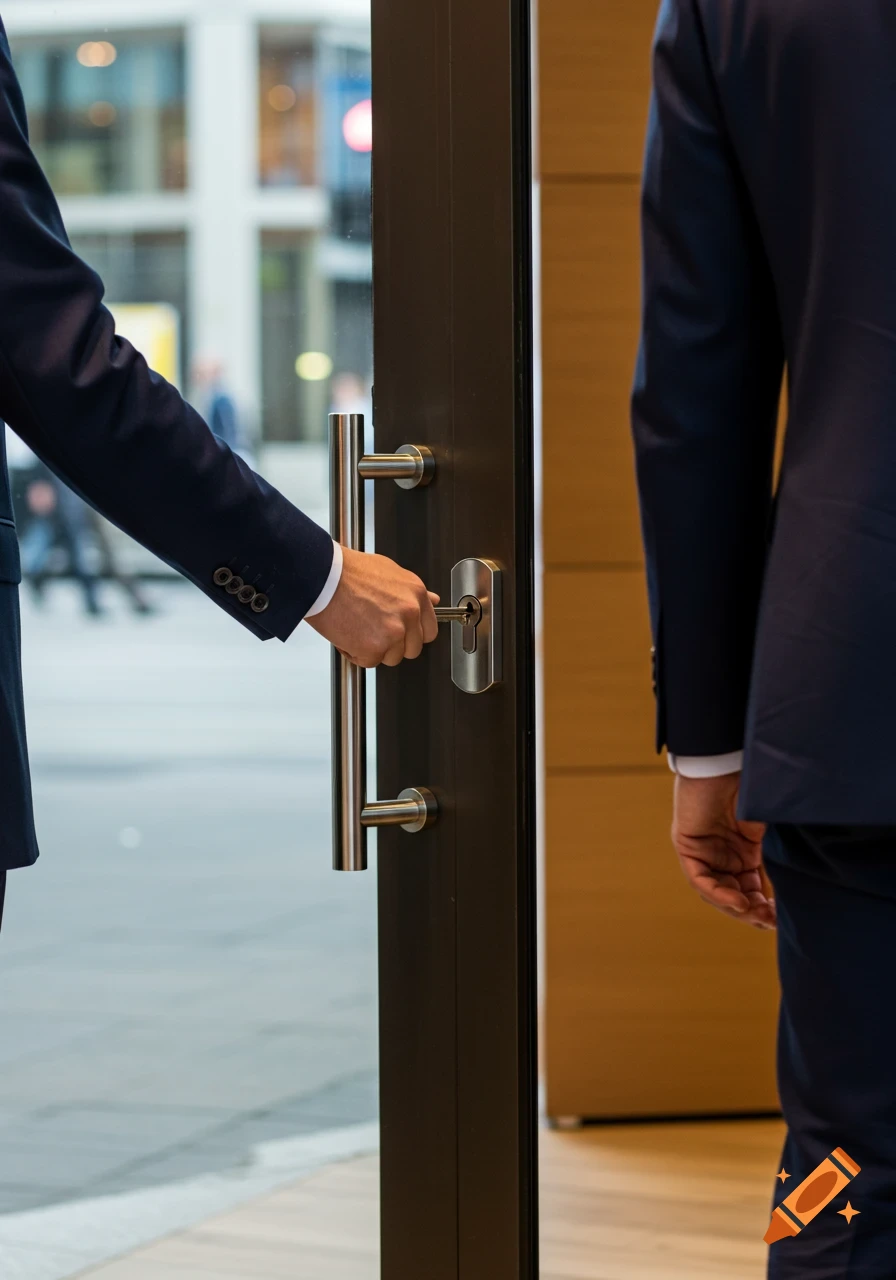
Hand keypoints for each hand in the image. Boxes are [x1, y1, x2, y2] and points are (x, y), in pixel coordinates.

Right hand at [306, 546, 439, 667]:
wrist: (323, 576)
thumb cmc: (349, 572)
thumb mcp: (390, 572)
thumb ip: (411, 593)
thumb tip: (432, 601)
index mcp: (416, 594)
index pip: (429, 630)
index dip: (413, 635)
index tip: (402, 634)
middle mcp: (409, 613)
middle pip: (412, 648)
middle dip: (394, 645)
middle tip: (373, 630)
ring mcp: (394, 632)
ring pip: (391, 657)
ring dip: (374, 649)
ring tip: (358, 628)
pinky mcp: (374, 648)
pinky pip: (368, 661)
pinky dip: (355, 653)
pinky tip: (347, 634)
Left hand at [672, 773, 775, 929]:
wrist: (724, 762)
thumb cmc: (750, 784)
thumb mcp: (767, 824)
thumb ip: (776, 848)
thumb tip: (810, 872)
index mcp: (742, 850)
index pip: (749, 887)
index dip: (762, 905)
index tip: (780, 917)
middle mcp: (721, 854)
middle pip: (733, 894)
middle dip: (751, 912)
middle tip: (770, 922)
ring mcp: (703, 851)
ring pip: (716, 891)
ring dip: (736, 907)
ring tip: (756, 915)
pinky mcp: (687, 846)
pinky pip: (699, 878)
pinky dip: (717, 892)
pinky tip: (737, 901)